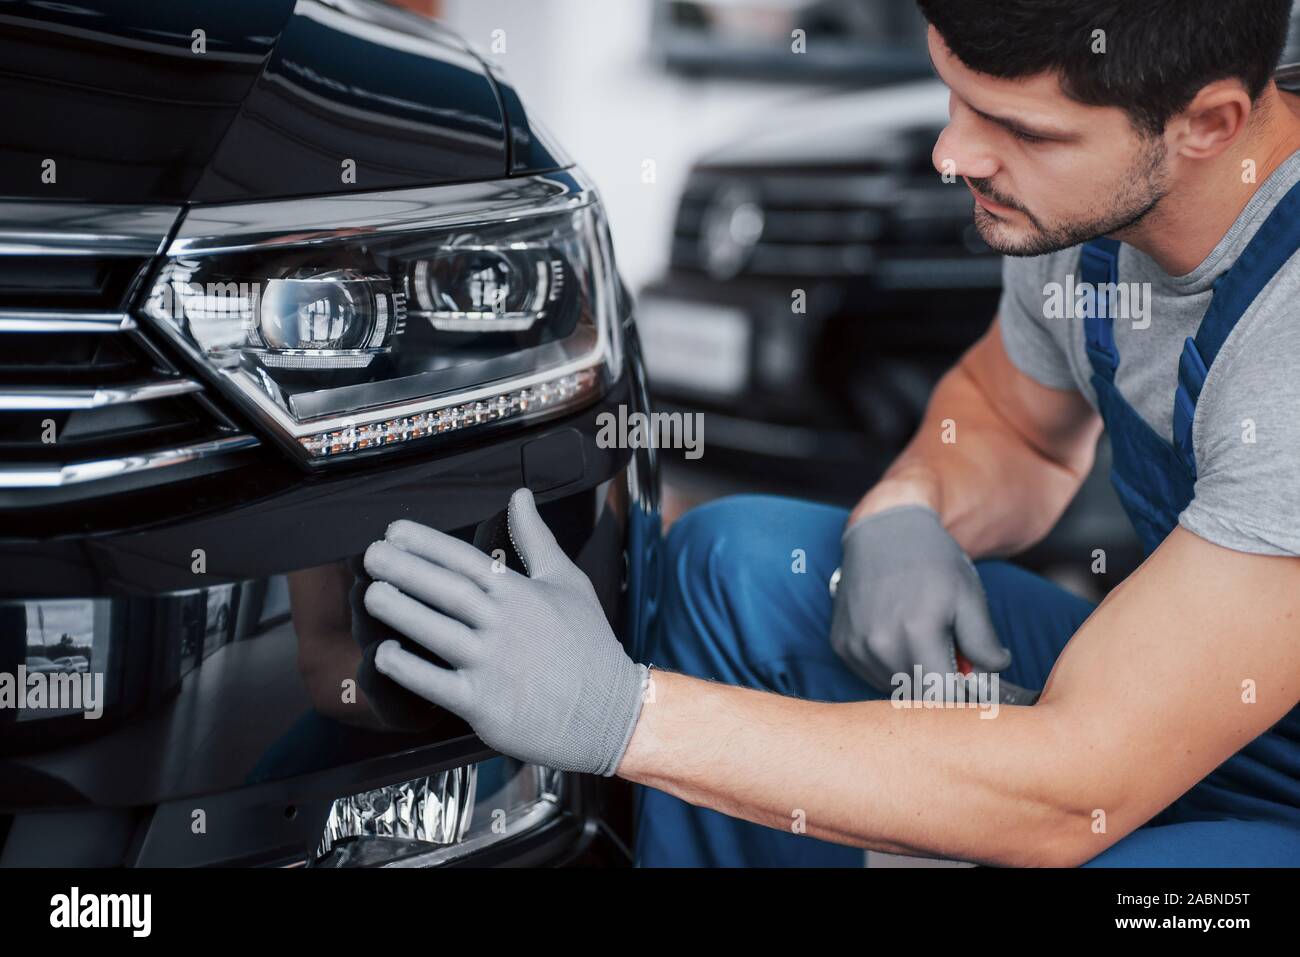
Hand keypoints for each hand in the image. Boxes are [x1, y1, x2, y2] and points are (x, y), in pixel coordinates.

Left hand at [363, 487, 650, 776]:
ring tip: (371, 594)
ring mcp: (494, 663)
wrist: (609, 713)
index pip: (467, 560)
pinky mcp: (485, 703)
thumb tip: (520, 496)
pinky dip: (410, 669)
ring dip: (401, 611)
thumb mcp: (569, 583)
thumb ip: (537, 539)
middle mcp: (505, 624)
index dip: (428, 543)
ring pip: (438, 631)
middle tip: (371, 555)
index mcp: (521, 594)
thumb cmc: (589, 648)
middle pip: (447, 590)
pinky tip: (384, 654)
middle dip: (405, 569)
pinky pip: (438, 683)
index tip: (394, 531)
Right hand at [829, 505, 1012, 697]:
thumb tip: (992, 673)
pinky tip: (897, 637)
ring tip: (921, 641)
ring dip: (912, 676)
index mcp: (917, 633)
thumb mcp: (969, 595)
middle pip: (917, 695)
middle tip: (948, 656)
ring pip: (892, 688)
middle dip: (937, 684)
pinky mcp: (841, 644)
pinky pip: (871, 675)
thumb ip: (984, 643)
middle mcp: (880, 643)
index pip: (942, 696)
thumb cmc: (932, 561)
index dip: (960, 694)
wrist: (884, 531)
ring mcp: (856, 645)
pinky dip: (889, 666)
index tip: (968, 680)